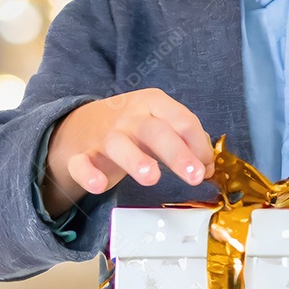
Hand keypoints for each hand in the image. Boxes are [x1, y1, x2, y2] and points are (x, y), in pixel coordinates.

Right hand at [40, 88, 214, 215]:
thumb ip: (185, 141)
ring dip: (136, 160)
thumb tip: (208, 165)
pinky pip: (82, 165)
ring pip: (120, 145)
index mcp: (153, 103)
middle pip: (155, 131)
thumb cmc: (132, 127)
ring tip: (151, 177)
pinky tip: (99, 185)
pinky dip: (89, 174)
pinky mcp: (81, 156)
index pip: (181, 120)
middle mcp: (129, 117)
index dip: (198, 145)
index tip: (207, 168)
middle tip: (195, 175)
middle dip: (177, 152)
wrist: (80, 125)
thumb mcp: (160, 123)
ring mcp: (104, 135)